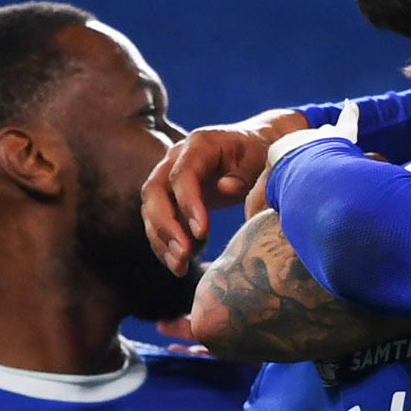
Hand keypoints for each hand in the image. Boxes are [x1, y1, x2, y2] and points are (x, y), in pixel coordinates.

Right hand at [143, 110, 307, 274]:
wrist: (253, 149)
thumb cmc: (258, 155)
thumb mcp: (260, 160)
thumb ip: (244, 174)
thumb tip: (225, 187)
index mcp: (199, 145)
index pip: (182, 174)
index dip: (188, 203)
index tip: (202, 232)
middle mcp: (175, 159)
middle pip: (154, 192)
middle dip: (166, 226)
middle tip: (183, 254)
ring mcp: (168, 179)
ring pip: (151, 210)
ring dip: (162, 241)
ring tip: (180, 266)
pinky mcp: (169, 199)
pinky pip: (157, 223)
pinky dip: (165, 246)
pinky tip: (180, 265)